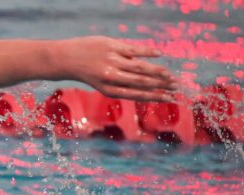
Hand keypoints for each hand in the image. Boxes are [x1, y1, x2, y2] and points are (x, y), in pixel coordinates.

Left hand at [56, 36, 177, 101]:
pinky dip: (148, 53)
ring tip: (171, 74)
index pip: (137, 95)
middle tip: (176, 86)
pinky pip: (134, 50)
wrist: (66, 58)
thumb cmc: (87, 72)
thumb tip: (147, 85)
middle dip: (161, 85)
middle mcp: (111, 77)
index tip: (170, 98)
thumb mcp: (102, 83)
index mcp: (109, 90)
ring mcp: (112, 61)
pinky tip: (160, 55)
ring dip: (158, 71)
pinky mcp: (112, 46)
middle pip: (142, 82)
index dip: (155, 97)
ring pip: (140, 67)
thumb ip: (122, 83)